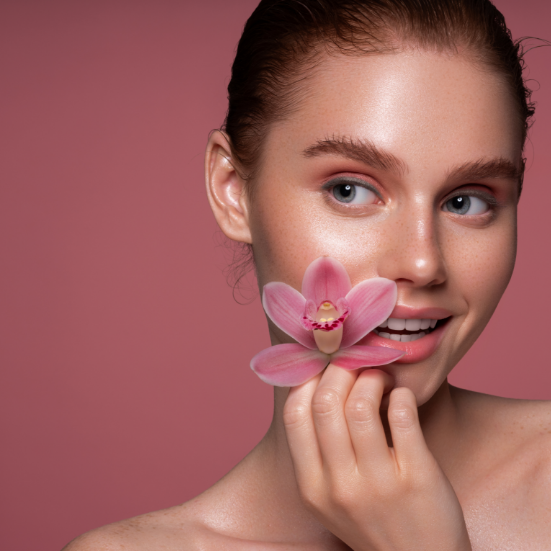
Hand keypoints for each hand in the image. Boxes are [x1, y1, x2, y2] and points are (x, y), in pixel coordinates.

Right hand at [283, 365, 470, 550]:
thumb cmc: (374, 521)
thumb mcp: (330, 496)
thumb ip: (319, 451)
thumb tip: (317, 383)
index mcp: (312, 487)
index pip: (295, 415)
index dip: (309, 381)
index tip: (325, 369)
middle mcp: (340, 487)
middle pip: (326, 404)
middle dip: (341, 371)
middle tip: (356, 364)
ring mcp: (379, 485)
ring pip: (361, 406)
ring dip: (372, 379)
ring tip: (381, 378)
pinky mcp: (417, 478)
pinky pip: (402, 415)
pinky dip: (401, 394)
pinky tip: (402, 396)